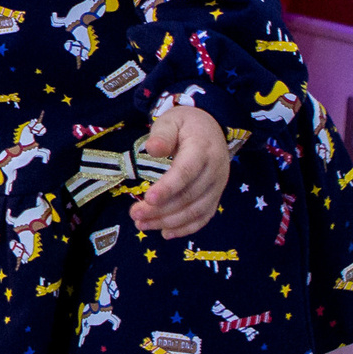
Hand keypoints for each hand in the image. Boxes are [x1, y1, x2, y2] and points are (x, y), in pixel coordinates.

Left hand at [132, 104, 227, 237]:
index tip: (148, 198)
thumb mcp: (171, 120)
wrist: (213, 127)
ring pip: (196, 210)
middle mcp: (214, 170)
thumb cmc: (186, 124)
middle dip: (161, 209)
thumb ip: (162, 134)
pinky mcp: (216, 195)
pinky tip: (165, 233)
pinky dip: (186, 228)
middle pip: (189, 195)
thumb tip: (153, 148)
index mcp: (202, 149)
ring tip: (142, 224)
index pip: (187, 171)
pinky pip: (204, 216)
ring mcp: (218, 185)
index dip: (169, 187)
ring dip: (168, 221)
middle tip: (134, 214)